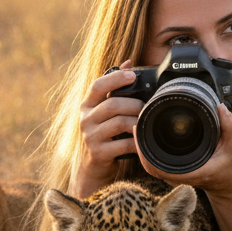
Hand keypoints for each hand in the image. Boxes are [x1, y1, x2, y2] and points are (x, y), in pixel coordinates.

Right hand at [74, 62, 143, 198]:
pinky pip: (122, 144)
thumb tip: (128, 62)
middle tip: (146, 108)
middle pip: (113, 104)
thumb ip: (114, 88)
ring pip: (119, 123)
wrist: (92, 168)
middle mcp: (85, 119)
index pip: (97, 86)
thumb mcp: (103, 111)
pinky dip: (136, 142)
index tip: (132, 75)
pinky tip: (141, 141)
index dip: (115, 78)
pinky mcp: (98, 153)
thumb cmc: (103, 135)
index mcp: (87, 105)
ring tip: (145, 123)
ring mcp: (90, 137)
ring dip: (137, 122)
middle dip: (134, 105)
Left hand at [136, 101, 231, 200]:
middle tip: (137, 124)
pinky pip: (156, 165)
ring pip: (151, 166)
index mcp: (192, 172)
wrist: (228, 182)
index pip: (160, 168)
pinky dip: (149, 153)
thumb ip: (229, 126)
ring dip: (142, 149)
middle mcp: (180, 176)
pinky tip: (146, 137)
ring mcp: (175, 176)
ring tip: (139, 128)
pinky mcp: (174, 173)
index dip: (145, 153)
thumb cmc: (229, 165)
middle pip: (150, 166)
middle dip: (139, 146)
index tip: (140, 133)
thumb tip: (221, 107)